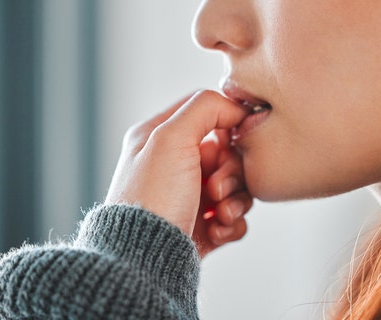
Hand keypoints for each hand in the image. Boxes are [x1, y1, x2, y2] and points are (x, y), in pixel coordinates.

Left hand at [105, 90, 252, 255]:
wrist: (144, 261)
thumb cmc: (151, 200)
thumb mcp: (170, 138)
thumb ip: (204, 108)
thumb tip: (234, 107)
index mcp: (159, 138)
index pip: (205, 111)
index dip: (227, 123)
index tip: (235, 138)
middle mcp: (173, 165)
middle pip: (227, 152)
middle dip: (231, 172)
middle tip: (216, 189)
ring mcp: (188, 197)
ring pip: (236, 185)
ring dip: (236, 200)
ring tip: (219, 214)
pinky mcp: (202, 226)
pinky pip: (235, 217)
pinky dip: (232, 224)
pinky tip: (216, 231)